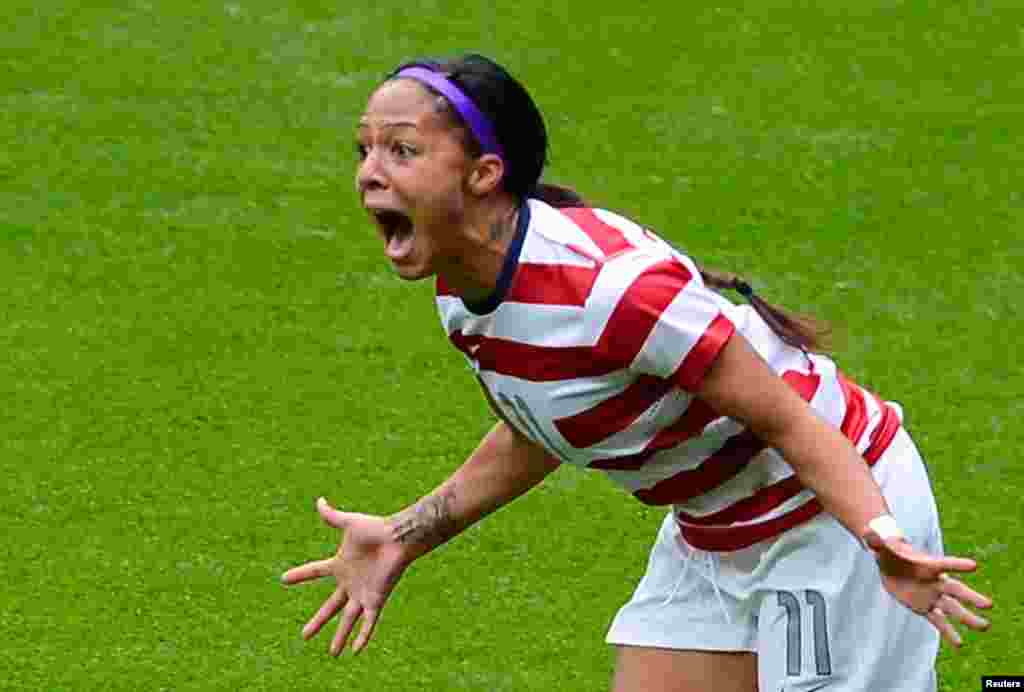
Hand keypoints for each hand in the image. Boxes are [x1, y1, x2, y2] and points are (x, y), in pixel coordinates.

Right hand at [281, 498, 410, 655]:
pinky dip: (363, 635)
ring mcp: (363, 593)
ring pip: (348, 620)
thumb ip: (332, 516)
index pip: (315, 571)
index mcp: (341, 564)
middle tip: (304, 636)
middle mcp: (350, 582)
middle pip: (330, 607)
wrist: (398, 537)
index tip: (284, 579)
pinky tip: (356, 651)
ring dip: (340, 637)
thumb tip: (319, 500)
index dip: (300, 575)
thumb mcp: (348, 522)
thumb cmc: (376, 529)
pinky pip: (369, 621)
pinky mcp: (376, 599)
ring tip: (333, 654)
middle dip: (317, 622)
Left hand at [864, 531, 992, 647]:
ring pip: (953, 608)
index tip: (974, 565)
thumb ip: (876, 541)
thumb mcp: (881, 545)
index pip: (945, 563)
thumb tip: (865, 533)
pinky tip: (959, 644)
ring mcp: (932, 596)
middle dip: (971, 597)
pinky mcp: (925, 608)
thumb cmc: (889, 551)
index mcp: (928, 564)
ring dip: (967, 618)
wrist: (890, 563)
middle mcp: (935, 581)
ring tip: (984, 626)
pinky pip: (939, 621)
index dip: (957, 564)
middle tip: (988, 604)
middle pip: (956, 589)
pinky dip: (948, 632)